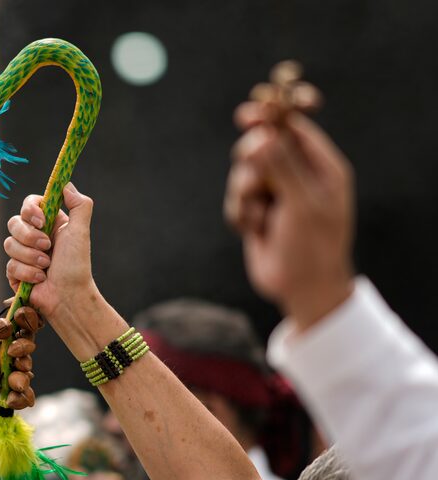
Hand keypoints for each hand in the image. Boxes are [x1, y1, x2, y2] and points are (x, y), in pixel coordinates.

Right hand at [4, 183, 95, 321]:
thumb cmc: (77, 266)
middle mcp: (33, 236)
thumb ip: (79, 205)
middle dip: (30, 236)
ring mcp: (22, 254)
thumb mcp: (81, 232)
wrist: (69, 297)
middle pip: (14, 222)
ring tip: (46, 267)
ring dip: (30, 257)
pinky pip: (10, 265)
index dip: (31, 210)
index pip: (29, 204)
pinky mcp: (15, 273)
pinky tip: (40, 279)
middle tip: (47, 247)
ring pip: (9, 244)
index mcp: (48, 223)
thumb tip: (66, 184)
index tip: (42, 221)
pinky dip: (27, 273)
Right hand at [225, 103, 354, 329]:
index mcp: (321, 167)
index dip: (270, 118)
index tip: (248, 115)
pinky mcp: (256, 211)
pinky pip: (235, 198)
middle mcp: (297, 175)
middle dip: (252, 163)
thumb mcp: (302, 203)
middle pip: (261, 146)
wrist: (302, 289)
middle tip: (253, 180)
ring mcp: (275, 193)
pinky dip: (240, 213)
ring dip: (244, 194)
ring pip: (243, 173)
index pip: (293, 128)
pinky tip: (252, 230)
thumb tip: (263, 134)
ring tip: (257, 217)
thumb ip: (282, 166)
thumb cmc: (313, 246)